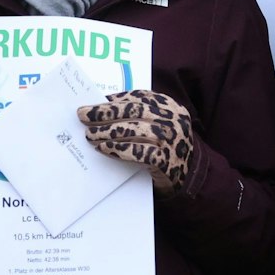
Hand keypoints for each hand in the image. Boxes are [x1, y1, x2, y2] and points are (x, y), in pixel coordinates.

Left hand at [79, 90, 194, 192]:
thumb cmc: (168, 148)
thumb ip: (142, 116)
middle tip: (83, 115)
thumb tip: (105, 107)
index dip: (116, 99)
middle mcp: (173, 120)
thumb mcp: (161, 126)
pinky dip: (116, 149)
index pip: (140, 97)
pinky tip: (102, 148)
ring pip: (133, 130)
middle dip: (105, 112)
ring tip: (89, 134)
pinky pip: (136, 152)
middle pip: (133, 111)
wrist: (191, 177)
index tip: (97, 101)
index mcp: (171, 107)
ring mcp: (171, 140)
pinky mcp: (165, 160)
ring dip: (106, 131)